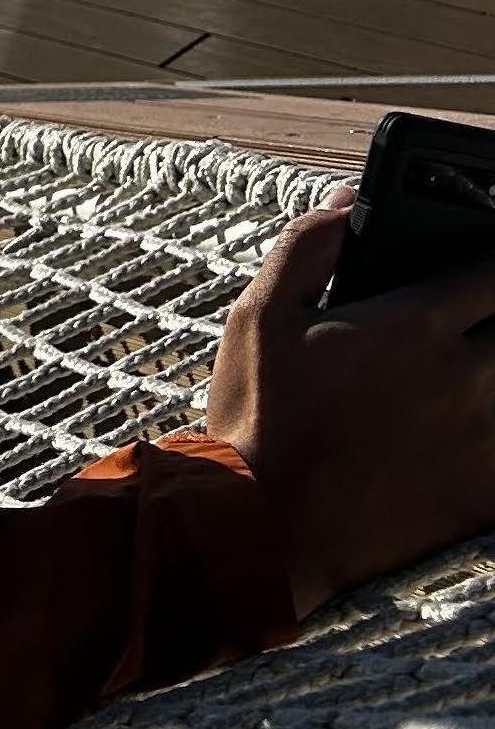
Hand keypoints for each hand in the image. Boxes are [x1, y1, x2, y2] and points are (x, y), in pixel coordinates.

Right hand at [204, 195, 494, 614]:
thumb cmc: (258, 413)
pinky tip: (478, 436)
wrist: (266, 526)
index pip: (493, 274)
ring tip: (475, 380)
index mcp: (413, 324)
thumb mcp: (257, 313)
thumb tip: (349, 202)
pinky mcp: (485, 496)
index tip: (487, 263)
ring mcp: (482, 440)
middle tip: (481, 328)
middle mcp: (463, 377)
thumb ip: (308, 246)